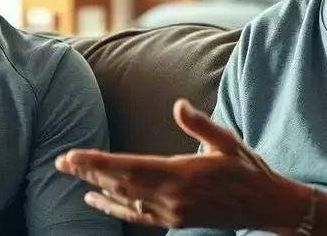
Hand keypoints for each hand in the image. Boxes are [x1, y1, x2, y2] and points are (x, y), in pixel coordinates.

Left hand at [54, 99, 310, 229]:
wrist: (266, 206)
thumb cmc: (247, 169)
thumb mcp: (227, 141)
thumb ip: (200, 124)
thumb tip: (178, 105)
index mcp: (182, 175)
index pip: (130, 168)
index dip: (99, 162)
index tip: (74, 156)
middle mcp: (172, 197)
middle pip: (120, 184)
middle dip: (89, 172)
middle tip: (60, 161)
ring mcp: (172, 212)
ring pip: (124, 200)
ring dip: (97, 186)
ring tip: (72, 174)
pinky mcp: (174, 220)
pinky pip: (136, 216)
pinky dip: (113, 208)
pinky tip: (95, 200)